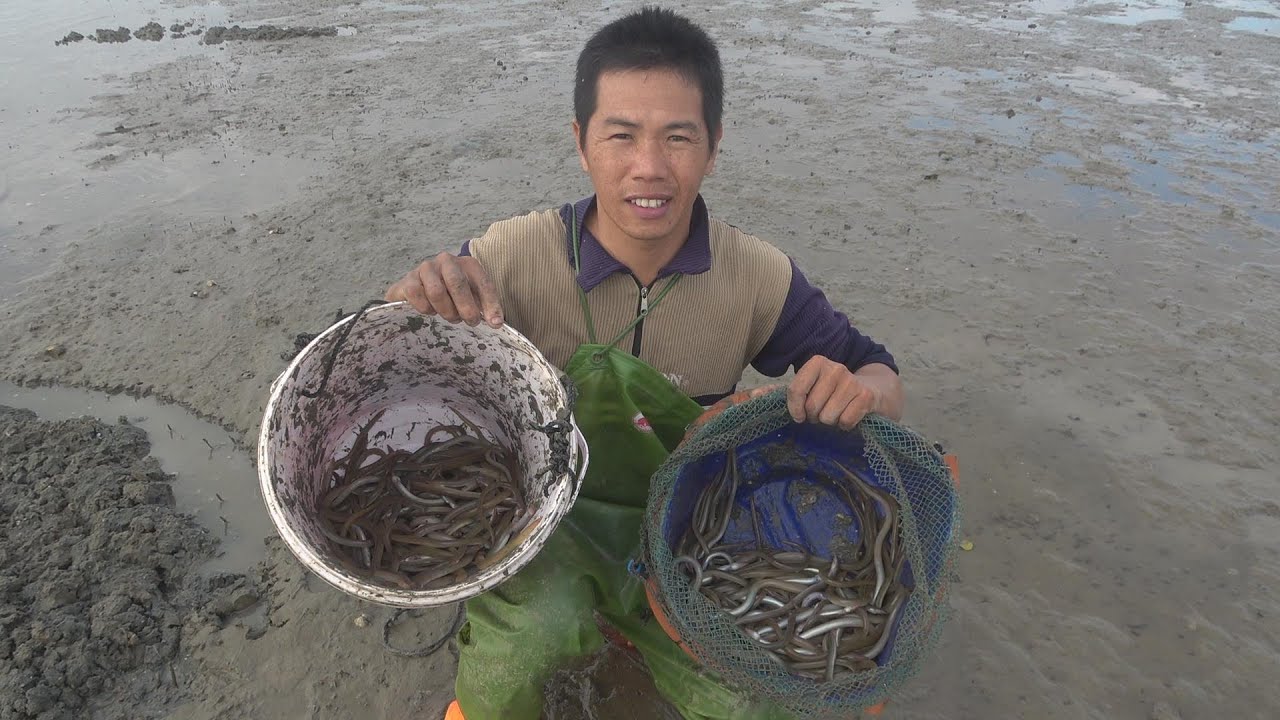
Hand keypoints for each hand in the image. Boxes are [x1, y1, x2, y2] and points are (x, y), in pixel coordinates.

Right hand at [384, 252, 502, 326]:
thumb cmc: (453, 294)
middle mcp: (447, 261)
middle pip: (457, 284)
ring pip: (436, 291)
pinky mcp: (408, 278)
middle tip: (470, 322)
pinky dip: (424, 308)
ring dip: (445, 310)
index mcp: (468, 264)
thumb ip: (486, 308)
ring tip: (450, 316)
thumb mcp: (474, 297)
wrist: (422, 286)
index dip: (490, 304)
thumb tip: (496, 323)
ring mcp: (426, 268)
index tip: (494, 323)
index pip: (483, 282)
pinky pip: (415, 294)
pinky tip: (430, 310)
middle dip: (466, 308)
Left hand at [787, 356, 882, 429]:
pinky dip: (845, 425)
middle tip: (824, 411)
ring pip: (828, 417)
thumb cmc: (833, 391)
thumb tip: (754, 395)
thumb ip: (782, 391)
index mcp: (817, 362)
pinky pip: (845, 421)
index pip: (796, 389)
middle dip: (816, 416)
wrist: (872, 389)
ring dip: (831, 421)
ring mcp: (852, 381)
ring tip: (837, 412)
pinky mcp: (866, 396)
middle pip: (812, 407)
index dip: (795, 409)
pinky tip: (850, 415)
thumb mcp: (809, 386)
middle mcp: (835, 368)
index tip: (799, 416)